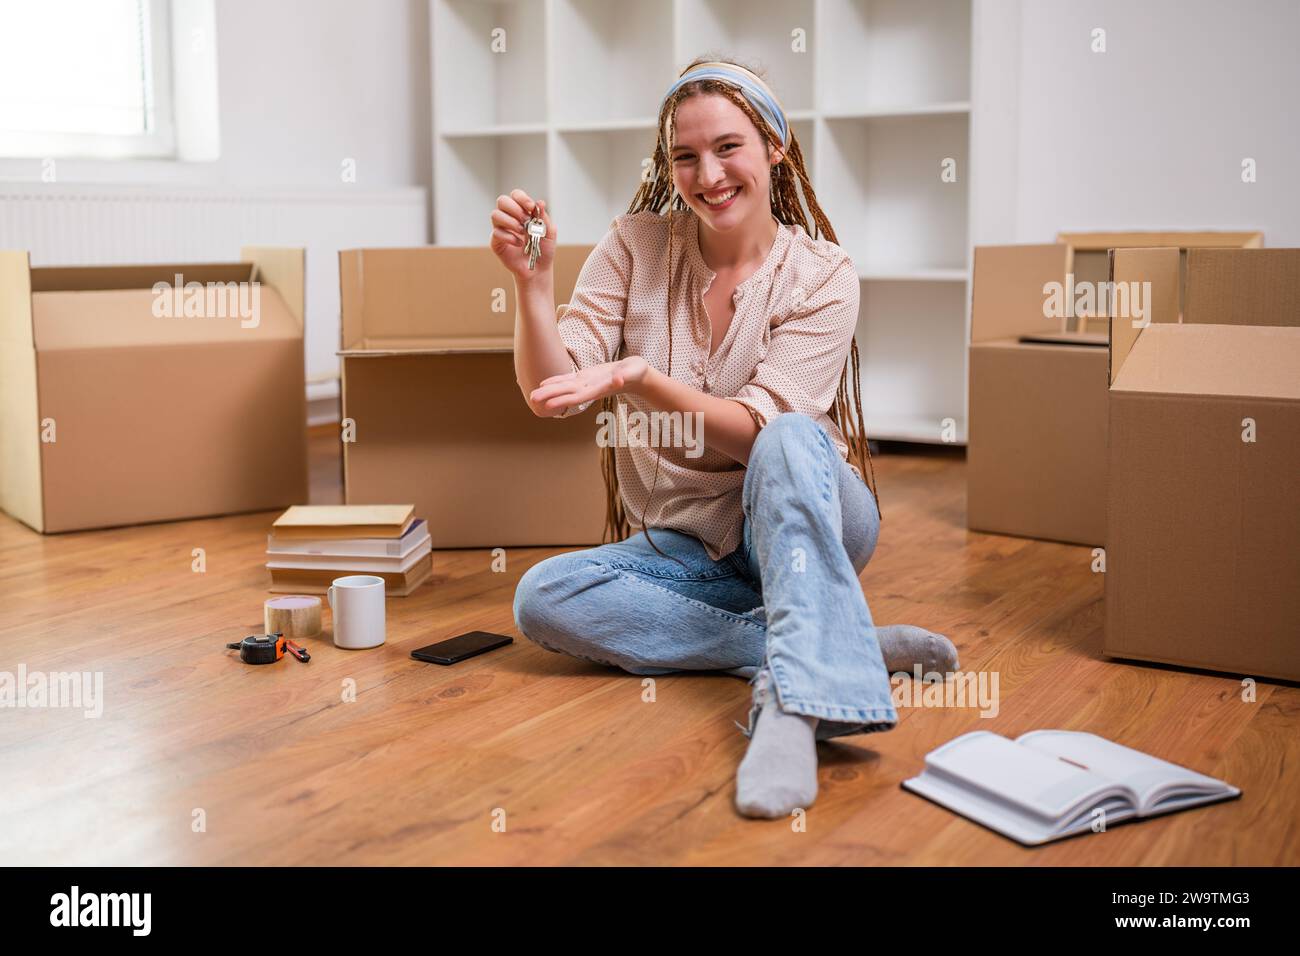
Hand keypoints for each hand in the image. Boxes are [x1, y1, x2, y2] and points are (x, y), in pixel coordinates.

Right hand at [490, 188, 554, 281]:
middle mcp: (509, 217)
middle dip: (514, 208)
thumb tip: (540, 202)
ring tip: (522, 231)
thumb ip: (543, 217)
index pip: (515, 195)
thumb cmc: (543, 249)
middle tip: (525, 220)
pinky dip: (509, 237)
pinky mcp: (496, 242)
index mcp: (522, 211)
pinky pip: (496, 233)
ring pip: (495, 215)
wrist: (539, 269)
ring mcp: (501, 229)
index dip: (522, 198)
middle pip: (502, 201)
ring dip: (510, 221)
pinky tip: (519, 244)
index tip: (531, 207)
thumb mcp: (549, 232)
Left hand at [529, 356, 649, 413]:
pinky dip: (556, 382)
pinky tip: (544, 383)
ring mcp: (587, 383)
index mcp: (600, 388)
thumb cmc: (637, 373)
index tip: (549, 405)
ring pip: (565, 388)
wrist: (637, 376)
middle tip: (532, 399)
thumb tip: (618, 380)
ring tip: (532, 396)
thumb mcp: (634, 371)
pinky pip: (568, 380)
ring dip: (549, 391)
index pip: (579, 396)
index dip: (563, 400)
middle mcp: (590, 388)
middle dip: (550, 396)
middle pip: (567, 393)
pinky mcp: (586, 377)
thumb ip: (626, 376)